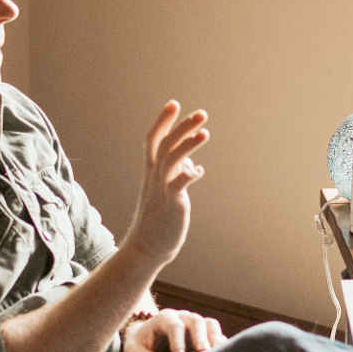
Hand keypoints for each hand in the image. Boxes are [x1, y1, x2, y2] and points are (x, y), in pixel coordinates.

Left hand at [120, 308, 227, 351]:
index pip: (173, 325)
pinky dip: (220, 344)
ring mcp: (195, 324)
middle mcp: (182, 317)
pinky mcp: (204, 334)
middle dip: (200, 337)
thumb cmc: (140, 345)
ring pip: (210, 324)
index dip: (177, 340)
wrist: (147, 339)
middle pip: (195, 321)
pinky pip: (216, 335)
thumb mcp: (133, 350)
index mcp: (163, 319)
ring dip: (214, 338)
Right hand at [122, 101, 210, 266]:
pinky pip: (178, 183)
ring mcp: (162, 189)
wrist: (147, 248)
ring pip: (171, 159)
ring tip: (205, 132)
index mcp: (152, 172)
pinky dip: (189, 173)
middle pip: (166, 144)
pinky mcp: (171, 203)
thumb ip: (179, 176)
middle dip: (183, 127)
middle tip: (202, 113)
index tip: (173, 104)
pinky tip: (200, 170)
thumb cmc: (159, 219)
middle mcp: (154, 176)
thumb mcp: (169, 193)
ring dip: (188, 144)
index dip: (163, 121)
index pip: (154, 140)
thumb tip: (193, 166)